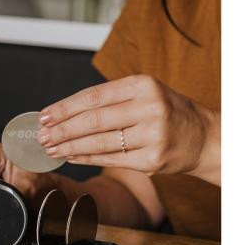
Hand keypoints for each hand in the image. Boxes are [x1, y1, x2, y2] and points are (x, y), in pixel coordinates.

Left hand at [37, 75, 219, 181]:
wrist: (204, 138)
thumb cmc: (167, 113)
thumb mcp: (144, 94)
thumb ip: (111, 101)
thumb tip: (65, 113)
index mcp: (143, 85)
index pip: (94, 96)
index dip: (65, 107)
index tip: (44, 115)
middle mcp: (149, 107)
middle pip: (93, 120)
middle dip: (62, 130)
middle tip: (41, 136)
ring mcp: (151, 135)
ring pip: (99, 142)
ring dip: (70, 147)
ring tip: (51, 149)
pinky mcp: (151, 160)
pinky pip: (110, 159)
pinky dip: (87, 159)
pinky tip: (71, 157)